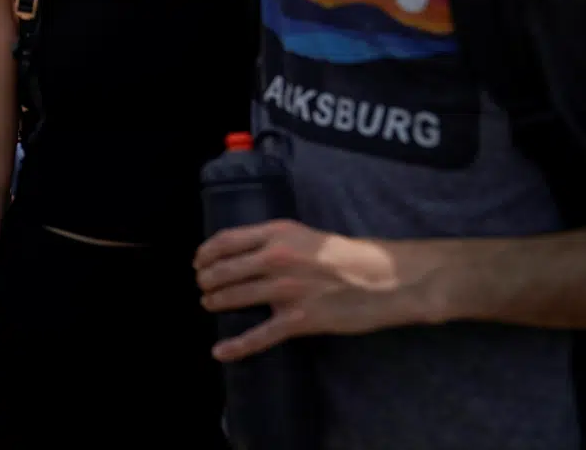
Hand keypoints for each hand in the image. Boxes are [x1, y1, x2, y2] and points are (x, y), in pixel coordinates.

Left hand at [195, 219, 433, 361]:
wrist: (386, 279)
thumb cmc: (348, 255)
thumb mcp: (306, 235)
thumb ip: (274, 240)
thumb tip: (242, 251)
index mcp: (278, 234)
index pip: (226, 240)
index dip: (206, 252)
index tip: (198, 261)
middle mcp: (277, 258)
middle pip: (224, 270)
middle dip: (207, 280)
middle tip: (203, 285)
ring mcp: (287, 290)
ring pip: (235, 298)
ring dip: (216, 302)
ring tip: (210, 304)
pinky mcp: (300, 319)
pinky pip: (260, 335)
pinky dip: (236, 345)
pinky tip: (220, 351)